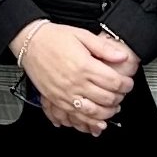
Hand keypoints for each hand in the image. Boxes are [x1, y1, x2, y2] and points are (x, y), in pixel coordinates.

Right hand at [12, 21, 135, 133]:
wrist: (29, 43)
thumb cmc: (53, 38)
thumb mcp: (82, 35)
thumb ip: (104, 47)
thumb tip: (122, 56)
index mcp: (84, 65)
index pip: (114, 82)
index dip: (126, 85)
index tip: (127, 83)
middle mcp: (75, 82)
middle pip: (107, 98)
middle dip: (119, 98)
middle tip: (121, 94)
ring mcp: (65, 93)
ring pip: (93, 112)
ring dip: (107, 113)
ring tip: (112, 107)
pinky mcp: (56, 99)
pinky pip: (75, 116)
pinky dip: (88, 121)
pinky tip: (95, 120)